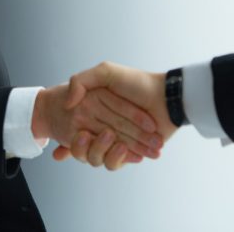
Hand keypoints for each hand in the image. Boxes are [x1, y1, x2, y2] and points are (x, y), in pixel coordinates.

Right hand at [32, 82, 163, 169]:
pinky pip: (115, 163)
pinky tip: (123, 148)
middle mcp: (103, 126)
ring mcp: (116, 141)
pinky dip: (118, 157)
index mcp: (94, 109)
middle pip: (83, 146)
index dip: (68, 134)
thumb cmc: (137, 83)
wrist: (166, 98)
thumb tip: (67, 103)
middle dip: (81, 146)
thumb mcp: (106, 72)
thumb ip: (81, 81)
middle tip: (85, 137)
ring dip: (102, 150)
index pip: (74, 127)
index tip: (70, 133)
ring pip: (96, 158)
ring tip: (113, 138)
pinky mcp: (129, 152)